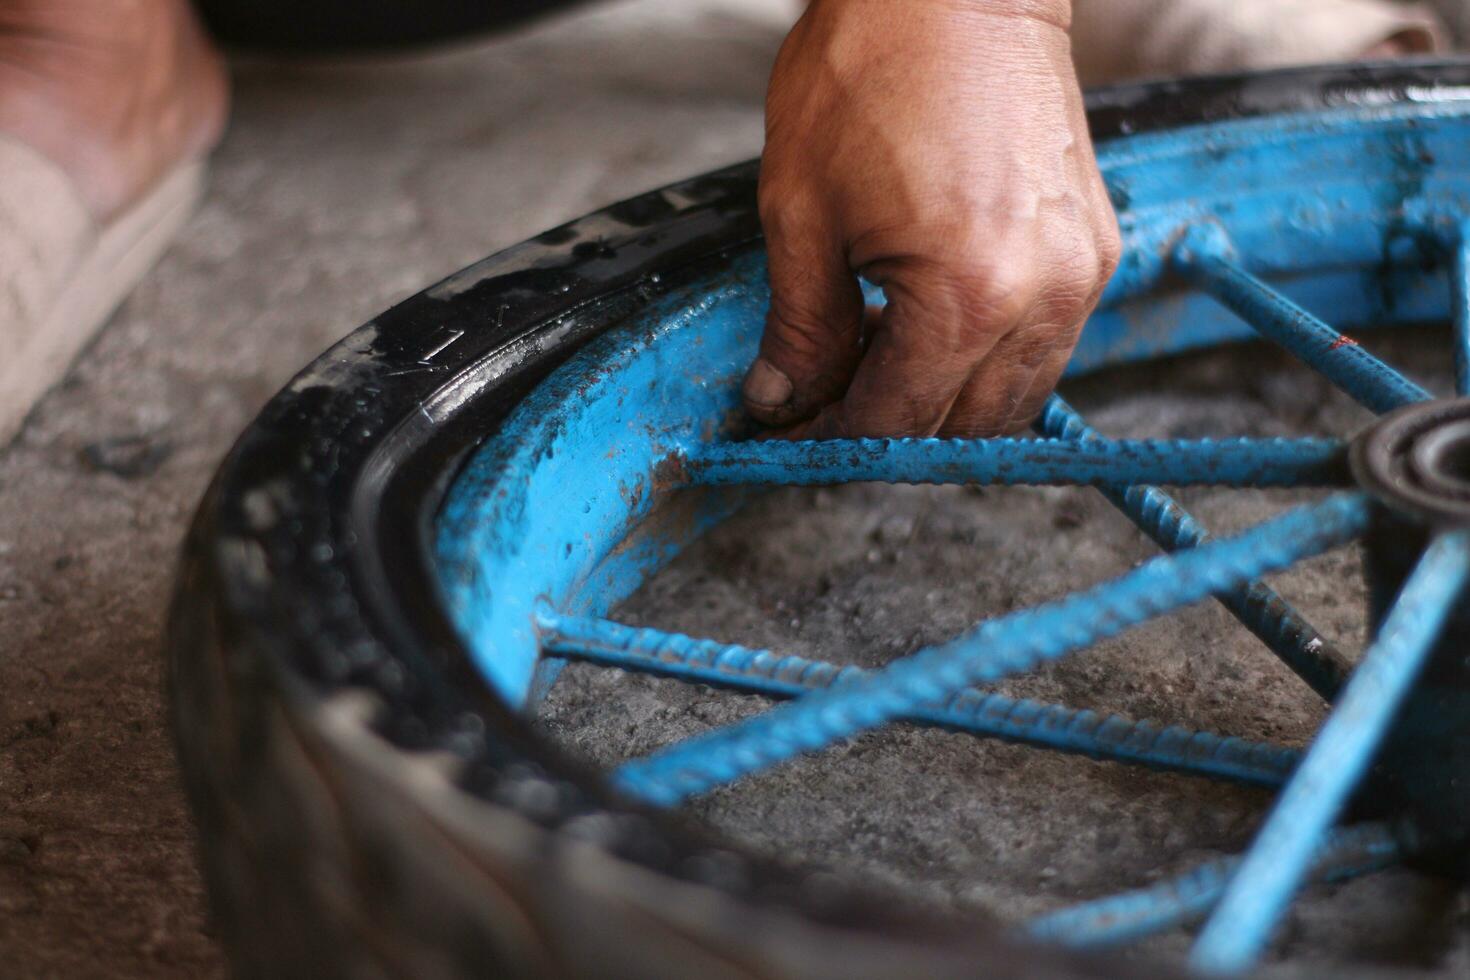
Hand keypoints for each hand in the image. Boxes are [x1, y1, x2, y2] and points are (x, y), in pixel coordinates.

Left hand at [744, 0, 1118, 438]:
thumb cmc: (874, 67)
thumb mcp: (803, 210)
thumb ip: (800, 326)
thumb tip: (780, 398)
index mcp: (967, 296)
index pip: (896, 421)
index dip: (831, 439)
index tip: (787, 432)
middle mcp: (1043, 297)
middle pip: (963, 428)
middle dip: (889, 430)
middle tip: (825, 402)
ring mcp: (1081, 272)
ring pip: (1013, 398)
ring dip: (945, 402)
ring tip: (876, 362)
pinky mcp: (1095, 247)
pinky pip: (1045, 344)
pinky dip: (987, 358)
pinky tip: (931, 326)